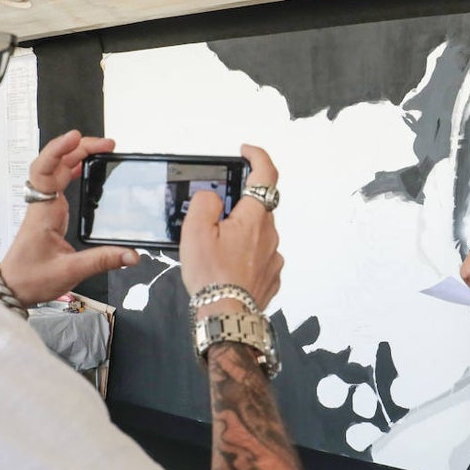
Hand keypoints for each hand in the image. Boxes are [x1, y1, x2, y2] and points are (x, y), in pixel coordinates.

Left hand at [0, 130, 140, 305]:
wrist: (12, 287)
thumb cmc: (32, 278)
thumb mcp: (71, 271)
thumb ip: (103, 260)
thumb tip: (132, 254)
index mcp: (44, 211)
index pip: (45, 170)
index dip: (59, 150)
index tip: (77, 138)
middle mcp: (43, 204)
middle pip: (56, 163)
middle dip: (80, 148)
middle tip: (108, 145)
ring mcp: (45, 206)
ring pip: (58, 171)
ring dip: (77, 156)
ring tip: (103, 151)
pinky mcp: (50, 213)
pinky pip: (59, 182)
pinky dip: (72, 170)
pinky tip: (86, 168)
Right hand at [179, 144, 282, 311]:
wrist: (226, 316)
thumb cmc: (212, 277)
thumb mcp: (195, 231)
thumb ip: (205, 202)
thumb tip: (212, 197)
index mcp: (254, 218)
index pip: (266, 174)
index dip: (257, 156)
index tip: (245, 152)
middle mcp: (270, 235)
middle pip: (258, 207)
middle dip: (236, 207)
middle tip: (212, 221)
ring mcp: (274, 257)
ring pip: (257, 233)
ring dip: (240, 234)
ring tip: (215, 252)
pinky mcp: (271, 276)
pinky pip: (259, 256)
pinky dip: (245, 256)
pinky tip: (227, 268)